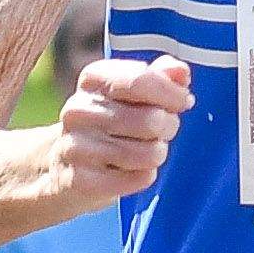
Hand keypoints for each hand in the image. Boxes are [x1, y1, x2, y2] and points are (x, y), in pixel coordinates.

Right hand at [51, 55, 189, 201]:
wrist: (69, 165)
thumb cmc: (112, 122)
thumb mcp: (133, 93)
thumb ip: (160, 76)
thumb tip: (179, 72)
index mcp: (92, 80)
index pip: (141, 81)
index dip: (172, 93)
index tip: (184, 101)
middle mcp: (78, 110)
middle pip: (151, 120)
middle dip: (168, 126)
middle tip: (160, 130)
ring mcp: (75, 146)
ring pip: (149, 153)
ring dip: (157, 153)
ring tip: (145, 150)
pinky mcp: (80, 180)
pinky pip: (138, 179)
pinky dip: (144, 176)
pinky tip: (131, 170)